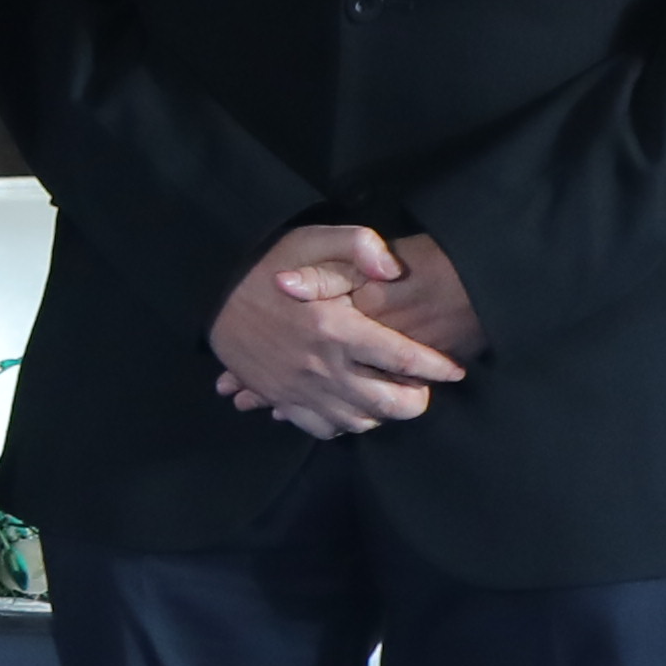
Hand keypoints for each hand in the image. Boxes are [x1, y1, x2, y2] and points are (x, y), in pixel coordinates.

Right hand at [207, 221, 468, 434]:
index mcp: (338, 328)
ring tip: (390, 397)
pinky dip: (343, 424)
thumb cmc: (270, 261)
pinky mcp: (279, 396)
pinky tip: (351, 408)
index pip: (404, 358)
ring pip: (358, 421)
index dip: (438, 367)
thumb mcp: (316, 238)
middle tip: (423, 388)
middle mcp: (322, 366)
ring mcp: (298, 387)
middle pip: (387, 404)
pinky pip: (320, 427)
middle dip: (416, 401)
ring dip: (381, 415)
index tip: (455, 369)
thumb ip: (361, 246)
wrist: (211, 288)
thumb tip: (393, 270)